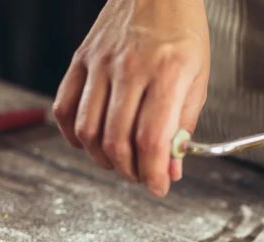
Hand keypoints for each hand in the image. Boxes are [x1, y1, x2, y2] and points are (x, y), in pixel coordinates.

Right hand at [54, 0, 209, 196]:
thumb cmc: (182, 32)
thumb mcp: (198, 79)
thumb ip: (184, 126)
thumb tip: (171, 169)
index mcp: (168, 73)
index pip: (151, 138)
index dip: (153, 173)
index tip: (158, 188)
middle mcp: (130, 68)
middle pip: (117, 140)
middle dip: (130, 171)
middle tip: (142, 175)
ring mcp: (100, 64)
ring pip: (88, 131)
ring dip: (103, 159)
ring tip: (120, 161)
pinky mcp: (80, 60)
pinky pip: (65, 108)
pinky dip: (74, 136)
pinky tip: (90, 142)